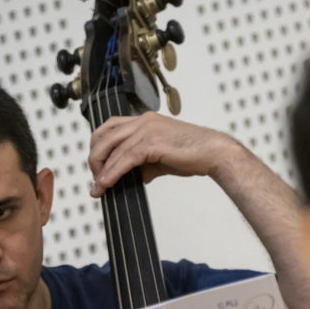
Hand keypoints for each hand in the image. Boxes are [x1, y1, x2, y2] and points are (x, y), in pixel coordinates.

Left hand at [87, 112, 236, 196]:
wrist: (215, 153)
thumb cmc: (194, 154)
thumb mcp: (162, 157)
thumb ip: (143, 163)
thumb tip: (128, 177)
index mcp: (145, 120)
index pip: (110, 127)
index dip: (99, 147)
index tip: (98, 167)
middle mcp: (144, 120)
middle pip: (104, 135)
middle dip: (95, 159)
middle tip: (96, 179)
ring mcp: (147, 129)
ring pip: (112, 148)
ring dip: (101, 170)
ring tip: (98, 188)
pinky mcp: (152, 142)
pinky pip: (124, 159)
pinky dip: (112, 173)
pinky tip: (107, 184)